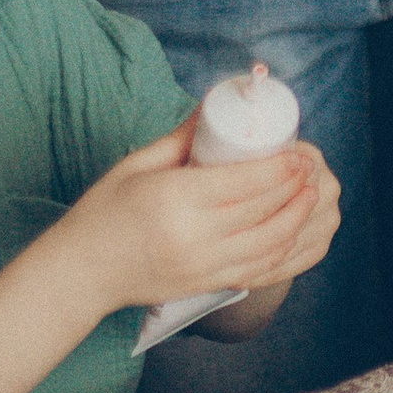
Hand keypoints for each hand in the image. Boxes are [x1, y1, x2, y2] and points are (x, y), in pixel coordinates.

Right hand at [71, 128, 341, 311]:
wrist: (81, 272)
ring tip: (310, 197)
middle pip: (264, 211)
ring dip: (297, 220)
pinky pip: (258, 272)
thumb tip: (215, 106)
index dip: (281, 168)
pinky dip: (283, 252)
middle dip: (295, 189)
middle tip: (311, 169)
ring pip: (269, 245)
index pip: (246, 183)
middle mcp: (195, 237)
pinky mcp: (206, 286)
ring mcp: (203, 267)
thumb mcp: (137, 164)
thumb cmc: (104, 212)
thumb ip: (182, 138)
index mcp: (177, 199)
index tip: (298, 153)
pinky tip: (292, 233)